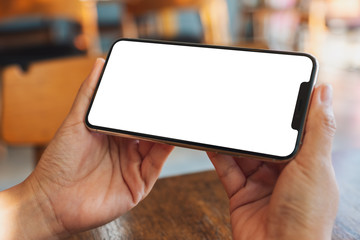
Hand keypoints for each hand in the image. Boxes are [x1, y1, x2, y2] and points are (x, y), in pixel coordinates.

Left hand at [0, 58, 173, 238]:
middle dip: (159, 117)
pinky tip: (169, 137)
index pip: (134, 116)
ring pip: (156, 146)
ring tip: (173, 116)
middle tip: (171, 100)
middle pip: (148, 130)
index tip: (157, 88)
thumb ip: (89, 93)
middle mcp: (125, 150)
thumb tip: (99, 64)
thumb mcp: (74, 121)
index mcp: (112, 134)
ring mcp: (133, 167)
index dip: (145, 104)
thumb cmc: (58, 162)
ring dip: (165, 132)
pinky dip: (165, 150)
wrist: (51, 201)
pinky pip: (156, 164)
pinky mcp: (139, 185)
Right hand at [207, 84, 337, 239]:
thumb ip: (318, 128)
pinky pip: (227, 169)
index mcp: (307, 164)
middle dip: (253, 125)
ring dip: (234, 139)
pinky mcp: (241, 193)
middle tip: (241, 104)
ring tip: (223, 119)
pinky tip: (212, 142)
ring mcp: (261, 183)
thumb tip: (323, 92)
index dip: (283, 112)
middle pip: (265, 141)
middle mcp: (283, 173)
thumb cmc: (305, 216)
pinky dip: (219, 155)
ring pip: (244, 153)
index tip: (272, 92)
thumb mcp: (315, 165)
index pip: (294, 131)